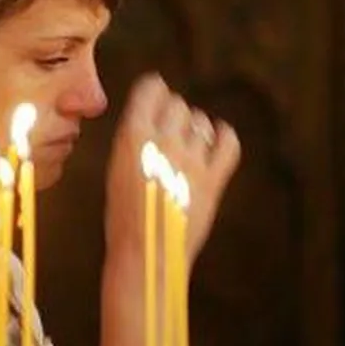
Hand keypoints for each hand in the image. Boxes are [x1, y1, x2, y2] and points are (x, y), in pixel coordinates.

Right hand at [105, 73, 240, 262]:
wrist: (145, 255)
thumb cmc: (123, 217)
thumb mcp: (116, 170)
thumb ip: (136, 142)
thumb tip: (156, 121)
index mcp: (132, 137)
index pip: (151, 90)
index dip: (154, 90)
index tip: (156, 92)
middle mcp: (163, 143)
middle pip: (178, 106)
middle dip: (173, 113)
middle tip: (168, 129)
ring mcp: (191, 161)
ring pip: (201, 122)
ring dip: (194, 128)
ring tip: (187, 143)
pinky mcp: (212, 180)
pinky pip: (228, 143)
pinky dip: (224, 136)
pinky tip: (217, 138)